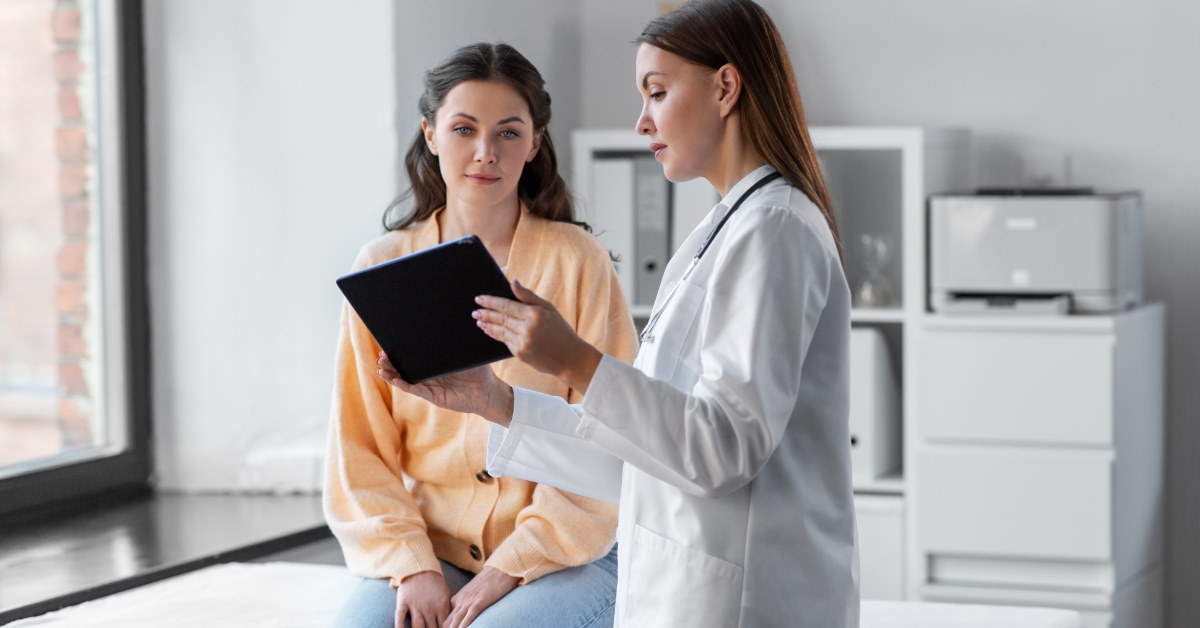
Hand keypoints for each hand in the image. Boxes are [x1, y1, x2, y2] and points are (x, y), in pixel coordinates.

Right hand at [377, 352, 514, 425]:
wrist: (489, 391)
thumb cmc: (480, 372)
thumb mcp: (466, 353)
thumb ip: (456, 342)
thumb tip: (450, 322)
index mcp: (436, 365)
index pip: (415, 357)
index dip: (401, 353)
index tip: (388, 345)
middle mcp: (431, 376)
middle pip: (406, 369)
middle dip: (391, 363)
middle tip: (380, 356)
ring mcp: (431, 387)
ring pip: (407, 380)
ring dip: (393, 375)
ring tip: (380, 368)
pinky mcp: (435, 397)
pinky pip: (417, 391)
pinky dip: (404, 385)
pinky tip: (394, 380)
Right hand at [395, 570, 450, 627]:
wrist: (420, 568)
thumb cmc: (435, 584)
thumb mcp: (447, 594)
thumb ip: (451, 609)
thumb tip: (457, 622)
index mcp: (442, 606)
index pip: (444, 626)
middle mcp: (429, 608)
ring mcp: (416, 605)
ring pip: (417, 626)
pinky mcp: (403, 602)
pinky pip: (400, 616)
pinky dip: (400, 626)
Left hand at [445, 567, 519, 627]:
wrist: (500, 569)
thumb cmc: (489, 581)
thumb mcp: (473, 593)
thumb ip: (467, 603)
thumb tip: (464, 614)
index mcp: (458, 598)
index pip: (446, 617)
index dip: (444, 627)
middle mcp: (461, 600)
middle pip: (449, 620)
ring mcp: (470, 600)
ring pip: (457, 619)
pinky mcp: (481, 600)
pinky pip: (471, 614)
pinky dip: (465, 624)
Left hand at [474, 280, 602, 393]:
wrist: (569, 357)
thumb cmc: (561, 330)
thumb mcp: (549, 308)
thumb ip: (528, 296)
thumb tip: (513, 282)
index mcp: (534, 314)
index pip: (506, 306)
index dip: (491, 302)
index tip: (479, 298)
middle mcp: (526, 329)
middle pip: (500, 318)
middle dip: (486, 313)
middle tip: (475, 310)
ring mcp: (522, 342)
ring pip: (500, 331)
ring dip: (487, 325)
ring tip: (479, 320)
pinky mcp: (520, 353)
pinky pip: (504, 341)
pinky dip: (496, 335)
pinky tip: (489, 330)